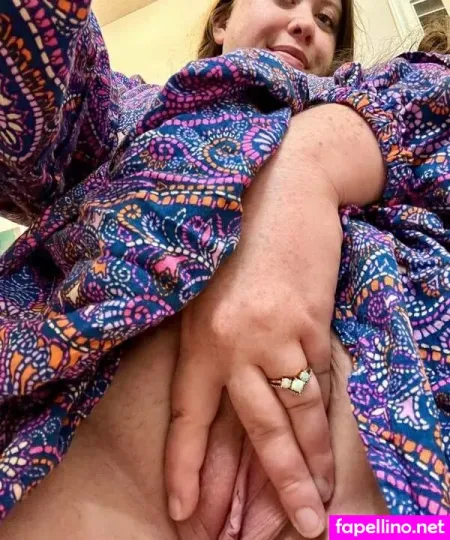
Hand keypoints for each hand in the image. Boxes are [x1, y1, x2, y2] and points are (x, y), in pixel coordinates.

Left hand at [165, 133, 342, 537]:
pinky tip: (327, 447)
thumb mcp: (203, 301)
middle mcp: (236, 344)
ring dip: (311, 461)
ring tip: (318, 505)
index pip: (188, 417)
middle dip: (277, 484)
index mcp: (198, 338)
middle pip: (259, 427)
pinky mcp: (314, 325)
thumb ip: (208, 353)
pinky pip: (321, 381)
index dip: (186, 467)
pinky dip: (323, 416)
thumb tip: (219, 410)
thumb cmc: (233, 250)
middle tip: (298, 528)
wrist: (279, 199)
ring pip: (299, 412)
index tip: (186, 514)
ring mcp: (279, 336)